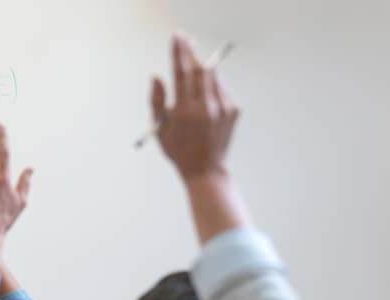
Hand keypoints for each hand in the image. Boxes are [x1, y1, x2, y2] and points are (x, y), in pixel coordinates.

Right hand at [151, 34, 239, 180]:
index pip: (181, 74)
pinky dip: (213, 83)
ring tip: (192, 64)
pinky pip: (222, 88)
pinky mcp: (233, 109)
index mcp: (185, 112)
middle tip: (184, 40)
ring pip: (212, 76)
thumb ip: (156, 101)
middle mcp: (206, 107)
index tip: (175, 39)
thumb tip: (156, 77)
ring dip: (201, 66)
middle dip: (190, 52)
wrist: (206, 169)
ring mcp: (222, 107)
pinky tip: (204, 91)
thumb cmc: (178, 151)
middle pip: (199, 69)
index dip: (178, 53)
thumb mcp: (159, 129)